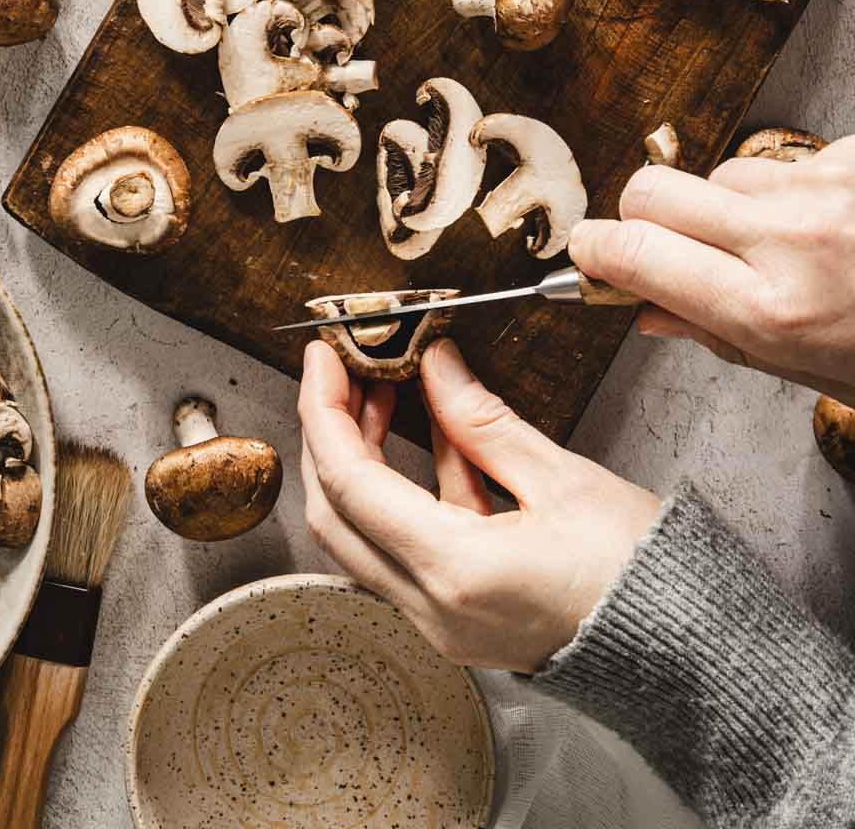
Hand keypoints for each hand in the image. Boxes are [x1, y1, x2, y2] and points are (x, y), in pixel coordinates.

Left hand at [298, 337, 658, 671]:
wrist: (692, 657)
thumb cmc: (644, 577)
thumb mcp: (562, 480)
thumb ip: (484, 420)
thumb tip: (435, 365)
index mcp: (454, 572)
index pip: (350, 482)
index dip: (325, 409)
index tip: (323, 358)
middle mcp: (435, 610)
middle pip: (337, 516)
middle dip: (330, 435)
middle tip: (344, 372)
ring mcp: (445, 623)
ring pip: (367, 535)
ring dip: (365, 461)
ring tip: (389, 391)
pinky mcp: (463, 621)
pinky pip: (411, 551)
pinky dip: (410, 492)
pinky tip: (438, 438)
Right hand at [570, 135, 854, 404]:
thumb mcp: (810, 372)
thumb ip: (723, 338)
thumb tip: (647, 310)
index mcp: (772, 310)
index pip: (635, 255)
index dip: (594, 250)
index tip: (588, 252)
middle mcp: (792, 240)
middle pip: (651, 192)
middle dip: (644, 216)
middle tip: (673, 244)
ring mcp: (821, 189)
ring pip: (719, 174)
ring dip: (729, 205)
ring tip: (779, 245)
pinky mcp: (849, 155)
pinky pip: (781, 162)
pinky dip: (789, 192)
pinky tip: (822, 223)